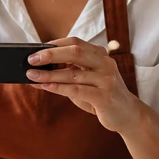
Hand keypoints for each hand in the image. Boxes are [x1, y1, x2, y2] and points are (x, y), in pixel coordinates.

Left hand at [26, 37, 143, 132]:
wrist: (128, 115)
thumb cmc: (102, 96)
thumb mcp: (86, 80)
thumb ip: (69, 72)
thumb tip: (39, 69)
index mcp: (100, 55)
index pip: (75, 42)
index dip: (54, 44)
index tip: (35, 49)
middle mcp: (105, 63)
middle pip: (75, 52)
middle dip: (50, 54)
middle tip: (31, 59)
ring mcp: (107, 79)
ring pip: (73, 73)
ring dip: (49, 74)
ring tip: (31, 76)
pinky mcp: (105, 96)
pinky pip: (76, 89)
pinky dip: (58, 87)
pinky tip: (45, 86)